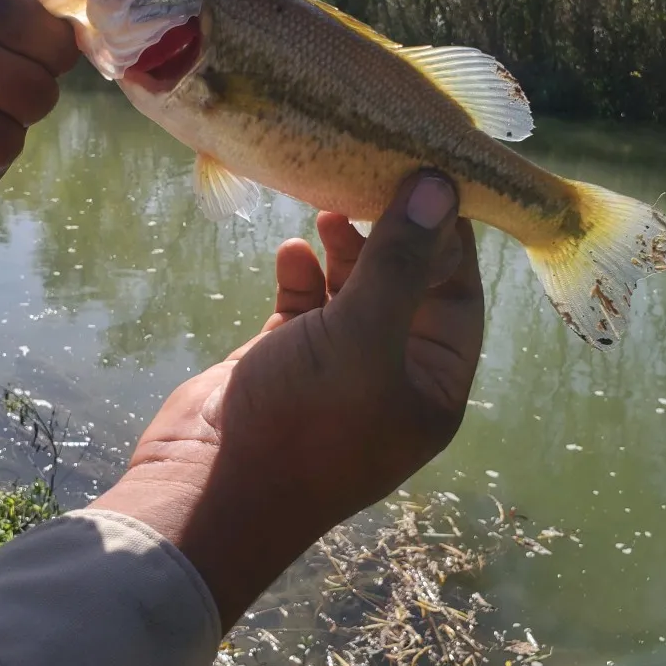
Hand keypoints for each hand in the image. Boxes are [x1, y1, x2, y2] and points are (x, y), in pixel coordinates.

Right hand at [93, 173, 484, 630]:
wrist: (208, 488)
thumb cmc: (303, 420)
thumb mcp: (363, 337)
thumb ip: (401, 262)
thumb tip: (441, 185)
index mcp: (432, 382)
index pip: (458, 295)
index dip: (447, 238)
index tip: (428, 177)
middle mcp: (392, 372)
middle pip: (405, 286)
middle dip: (391, 235)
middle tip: (370, 180)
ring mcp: (336, 365)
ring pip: (353, 290)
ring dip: (345, 249)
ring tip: (330, 207)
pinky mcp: (286, 358)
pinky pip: (304, 305)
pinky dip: (300, 275)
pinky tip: (289, 253)